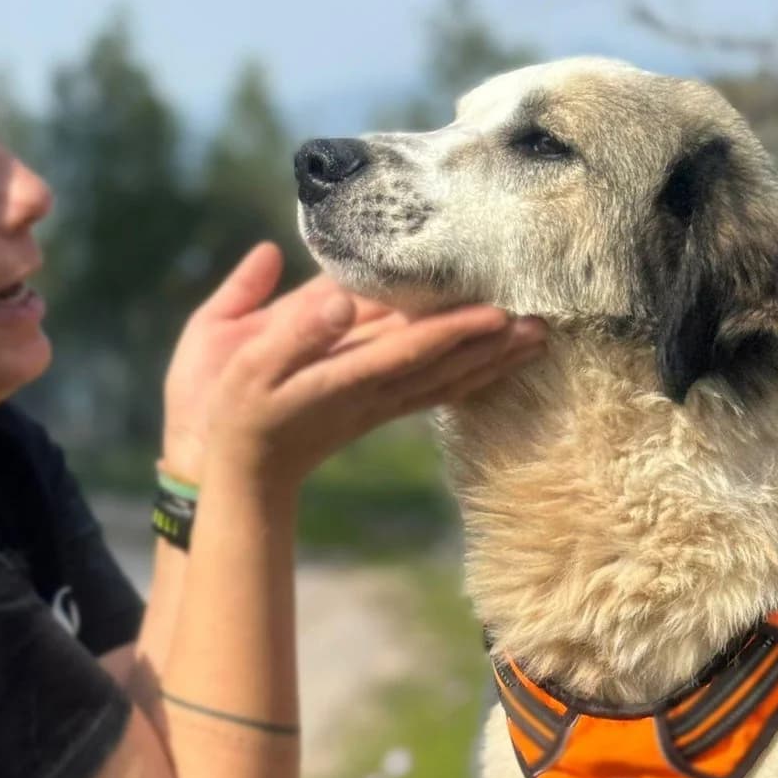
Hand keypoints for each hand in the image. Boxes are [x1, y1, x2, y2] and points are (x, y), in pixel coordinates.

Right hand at [163, 243, 547, 486]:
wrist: (240, 477)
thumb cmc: (232, 411)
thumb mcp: (243, 364)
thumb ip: (292, 330)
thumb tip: (340, 300)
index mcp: (341, 378)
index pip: (409, 350)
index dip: (454, 330)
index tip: (498, 313)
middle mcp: (369, 395)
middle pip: (444, 367)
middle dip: (493, 346)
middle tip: (545, 324)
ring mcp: (376, 408)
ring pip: (447, 383)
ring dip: (492, 363)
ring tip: (534, 342)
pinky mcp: (375, 414)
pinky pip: (434, 394)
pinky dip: (470, 380)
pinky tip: (491, 369)